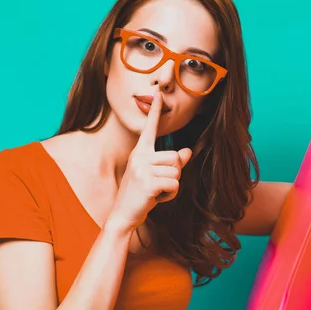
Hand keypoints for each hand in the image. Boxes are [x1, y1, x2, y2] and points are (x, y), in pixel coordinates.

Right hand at [109, 90, 192, 229]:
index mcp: (139, 152)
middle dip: (174, 173)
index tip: (157, 94)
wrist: (122, 215)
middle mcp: (139, 157)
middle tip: (158, 184)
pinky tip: (156, 198)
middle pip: (176, 157)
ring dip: (172, 186)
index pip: (149, 129)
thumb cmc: (140, 194)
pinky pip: (174, 184)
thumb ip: (171, 163)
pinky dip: (171, 194)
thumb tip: (187, 151)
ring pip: (177, 172)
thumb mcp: (154, 175)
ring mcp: (142, 169)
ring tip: (155, 192)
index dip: (154, 112)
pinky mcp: (147, 182)